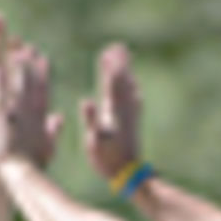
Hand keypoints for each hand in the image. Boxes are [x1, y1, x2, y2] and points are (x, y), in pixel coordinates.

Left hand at [0, 42, 62, 169]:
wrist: (22, 172)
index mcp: (41, 118)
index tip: (44, 59)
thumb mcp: (48, 148)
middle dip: (31, 65)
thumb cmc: (35, 165)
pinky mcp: (1, 118)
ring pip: (16, 85)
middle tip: (30, 47)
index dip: (44, 74)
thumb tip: (59, 118)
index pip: (44, 91)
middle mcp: (30, 112)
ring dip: (16, 67)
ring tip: (14, 51)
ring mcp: (16, 113)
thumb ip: (54, 130)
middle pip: (31, 83)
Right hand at [79, 43, 141, 182]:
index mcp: (113, 111)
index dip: (109, 66)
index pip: (111, 83)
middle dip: (120, 63)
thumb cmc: (108, 159)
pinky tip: (135, 86)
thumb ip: (91, 120)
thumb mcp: (94, 141)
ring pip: (130, 88)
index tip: (108, 50)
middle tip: (119, 46)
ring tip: (126, 58)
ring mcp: (131, 115)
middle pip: (122, 80)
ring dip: (127, 72)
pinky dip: (133, 89)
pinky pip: (135, 100)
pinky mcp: (134, 123)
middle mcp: (125, 110)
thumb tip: (86, 101)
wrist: (129, 174)